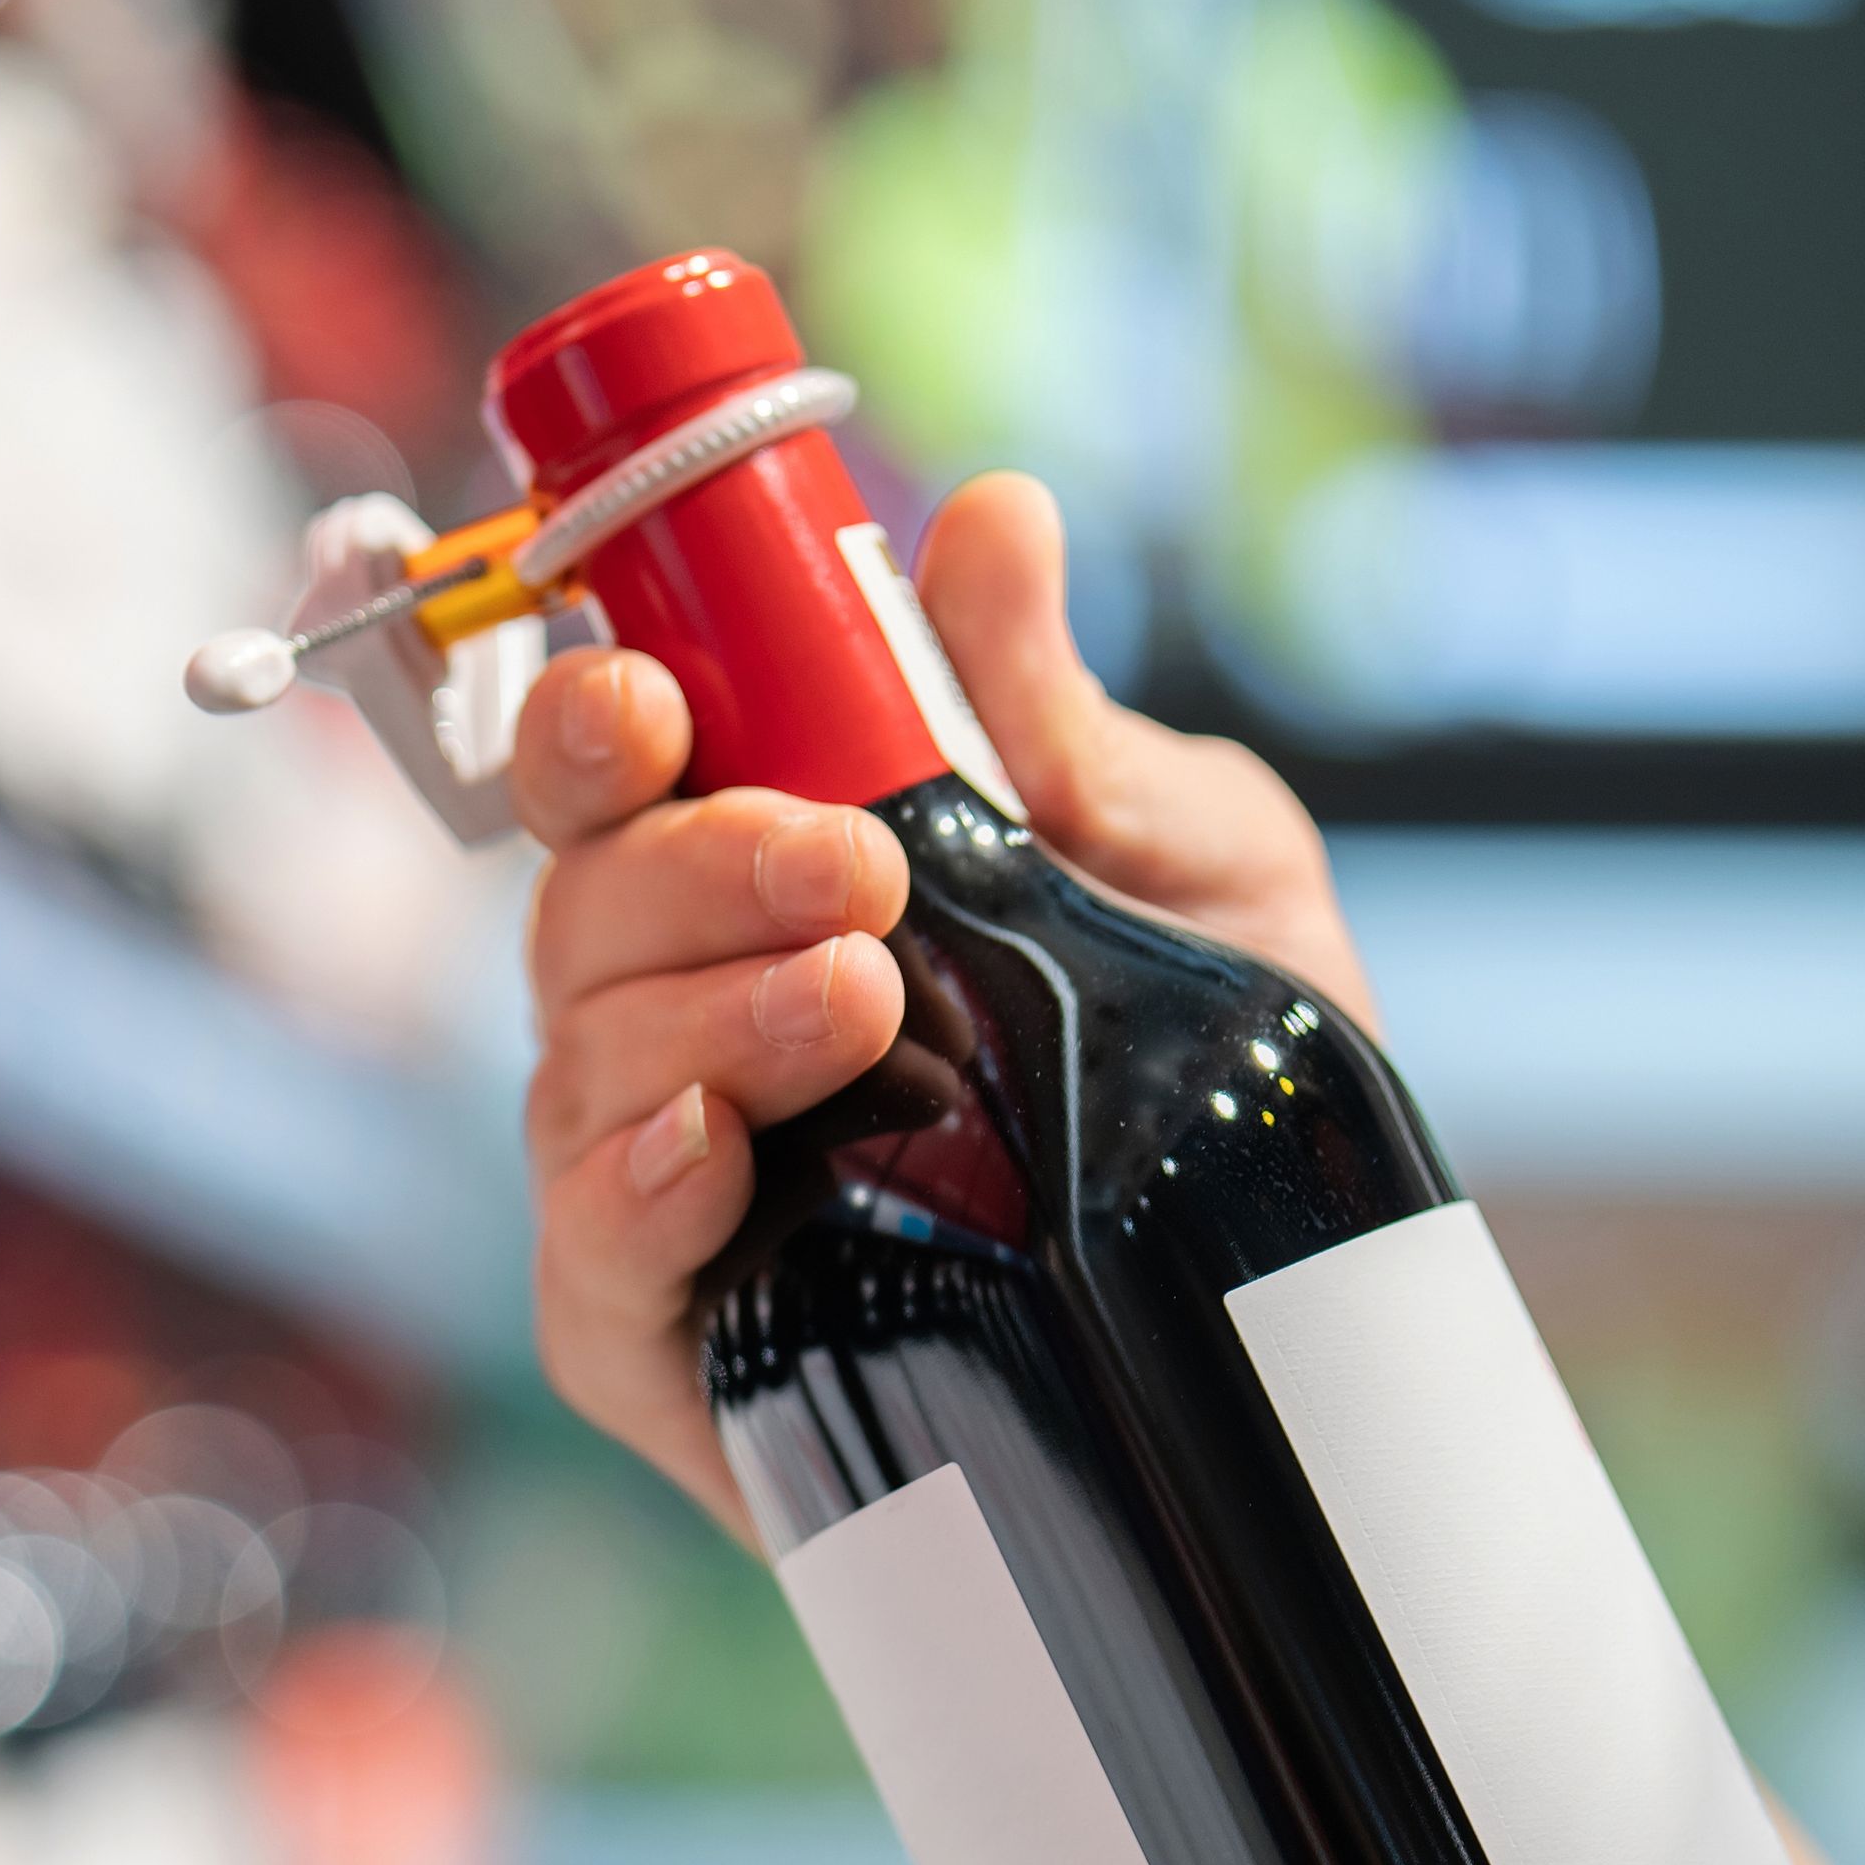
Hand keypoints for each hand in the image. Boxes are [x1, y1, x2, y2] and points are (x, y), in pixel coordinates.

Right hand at [513, 471, 1376, 1543]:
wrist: (1285, 1309)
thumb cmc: (1215, 1074)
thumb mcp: (1191, 864)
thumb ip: (1061, 719)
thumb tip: (994, 520)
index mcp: (759, 871)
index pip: (609, 773)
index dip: (590, 724)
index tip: (657, 710)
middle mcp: (682, 1011)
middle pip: (579, 909)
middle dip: (695, 870)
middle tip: (856, 874)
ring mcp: (662, 1176)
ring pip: (580, 1071)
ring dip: (699, 1020)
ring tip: (856, 1003)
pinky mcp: (677, 1344)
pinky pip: (587, 1265)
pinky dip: (628, 1198)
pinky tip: (708, 1158)